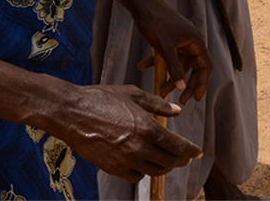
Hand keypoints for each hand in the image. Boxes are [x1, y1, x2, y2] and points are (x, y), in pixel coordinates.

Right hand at [55, 84, 201, 181]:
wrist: (72, 113)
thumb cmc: (101, 98)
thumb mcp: (133, 94)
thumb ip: (157, 104)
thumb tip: (177, 110)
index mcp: (147, 128)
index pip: (177, 146)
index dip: (190, 151)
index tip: (197, 153)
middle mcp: (139, 147)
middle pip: (168, 162)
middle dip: (179, 160)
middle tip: (183, 158)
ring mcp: (125, 160)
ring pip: (154, 172)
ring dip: (163, 167)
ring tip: (165, 161)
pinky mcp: (113, 168)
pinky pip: (135, 176)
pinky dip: (143, 172)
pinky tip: (142, 163)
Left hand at [131, 0, 211, 104]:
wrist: (140, 3)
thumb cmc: (154, 22)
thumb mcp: (164, 47)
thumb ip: (174, 68)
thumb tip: (182, 87)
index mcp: (196, 40)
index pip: (205, 66)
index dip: (202, 83)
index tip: (195, 99)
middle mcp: (191, 40)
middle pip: (194, 67)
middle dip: (187, 84)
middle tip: (182, 100)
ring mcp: (180, 39)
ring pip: (179, 64)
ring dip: (171, 77)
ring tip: (161, 91)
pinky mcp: (169, 38)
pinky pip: (167, 55)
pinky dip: (158, 63)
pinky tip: (142, 66)